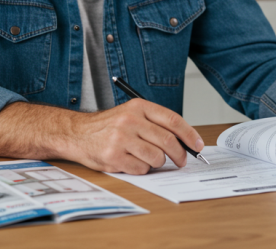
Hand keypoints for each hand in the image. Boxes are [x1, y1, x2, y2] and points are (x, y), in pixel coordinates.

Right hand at [67, 98, 204, 174]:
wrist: (76, 133)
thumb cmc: (108, 126)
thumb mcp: (131, 114)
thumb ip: (155, 123)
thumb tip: (185, 141)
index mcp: (139, 107)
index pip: (173, 120)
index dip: (190, 135)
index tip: (198, 145)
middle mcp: (130, 121)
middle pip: (168, 141)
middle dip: (180, 155)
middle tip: (181, 161)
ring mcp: (121, 139)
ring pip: (157, 158)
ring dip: (157, 162)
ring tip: (145, 158)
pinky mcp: (114, 156)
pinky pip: (141, 169)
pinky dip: (141, 169)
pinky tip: (130, 162)